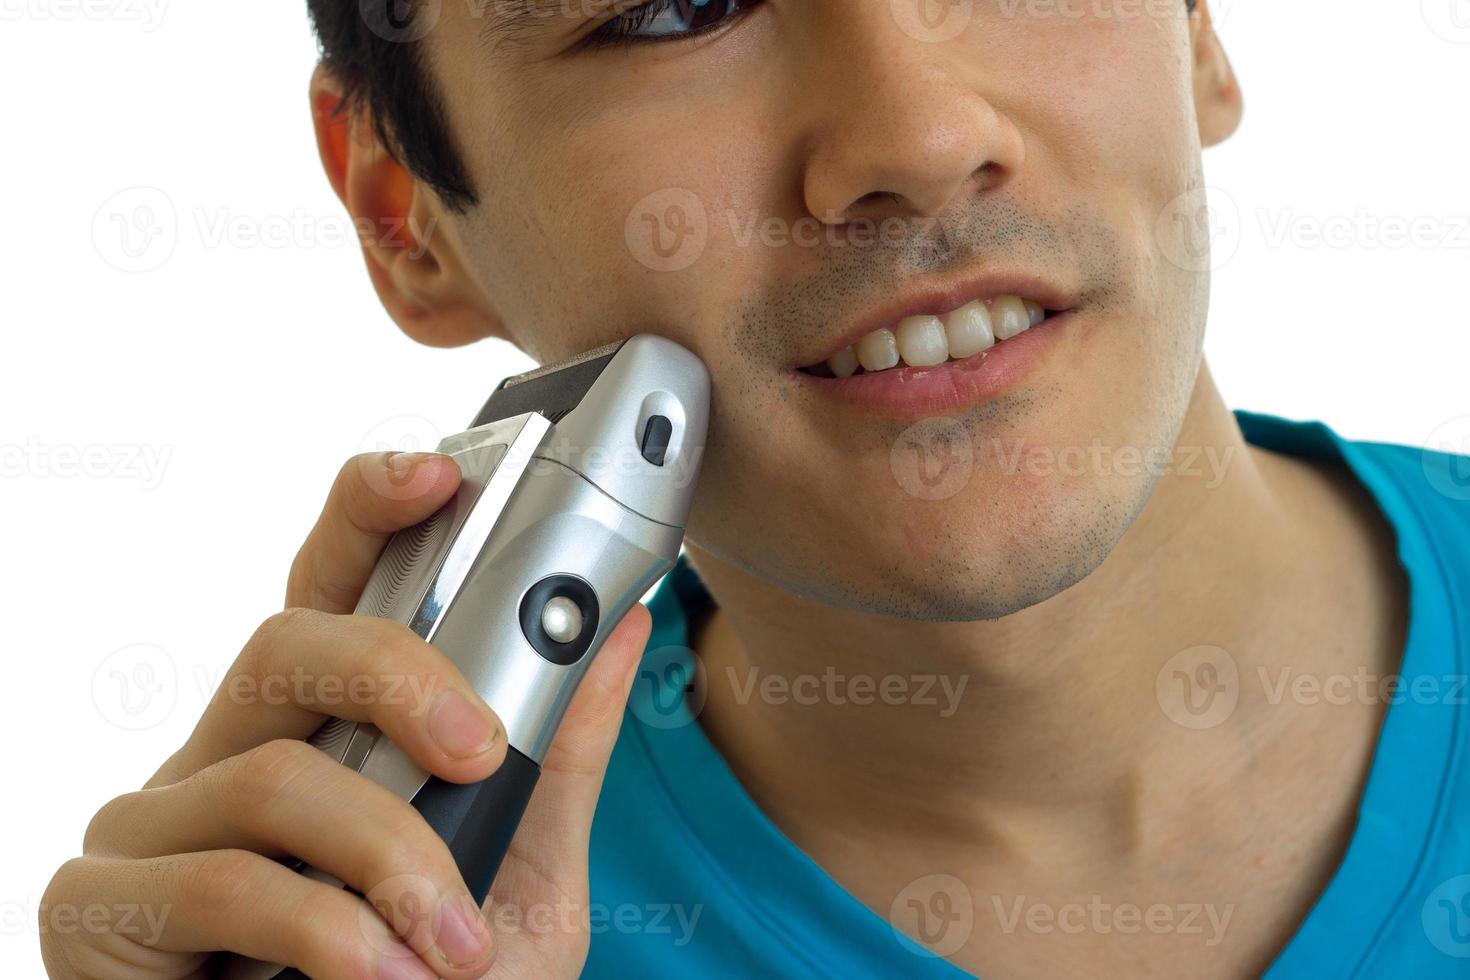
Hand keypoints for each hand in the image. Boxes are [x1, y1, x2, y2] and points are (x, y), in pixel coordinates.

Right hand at [41, 451, 650, 978]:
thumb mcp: (521, 881)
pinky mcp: (100, 905)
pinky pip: (222, 878)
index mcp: (323, 731)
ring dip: (390, 860)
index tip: (444, 471)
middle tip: (480, 749)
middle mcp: (231, 753)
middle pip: (290, 637)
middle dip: (397, 673)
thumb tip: (622, 630)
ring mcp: (156, 824)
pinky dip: (326, 932)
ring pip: (273, 774)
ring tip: (450, 947)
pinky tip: (379, 978)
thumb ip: (557, 762)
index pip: (334, 587)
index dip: (371, 509)